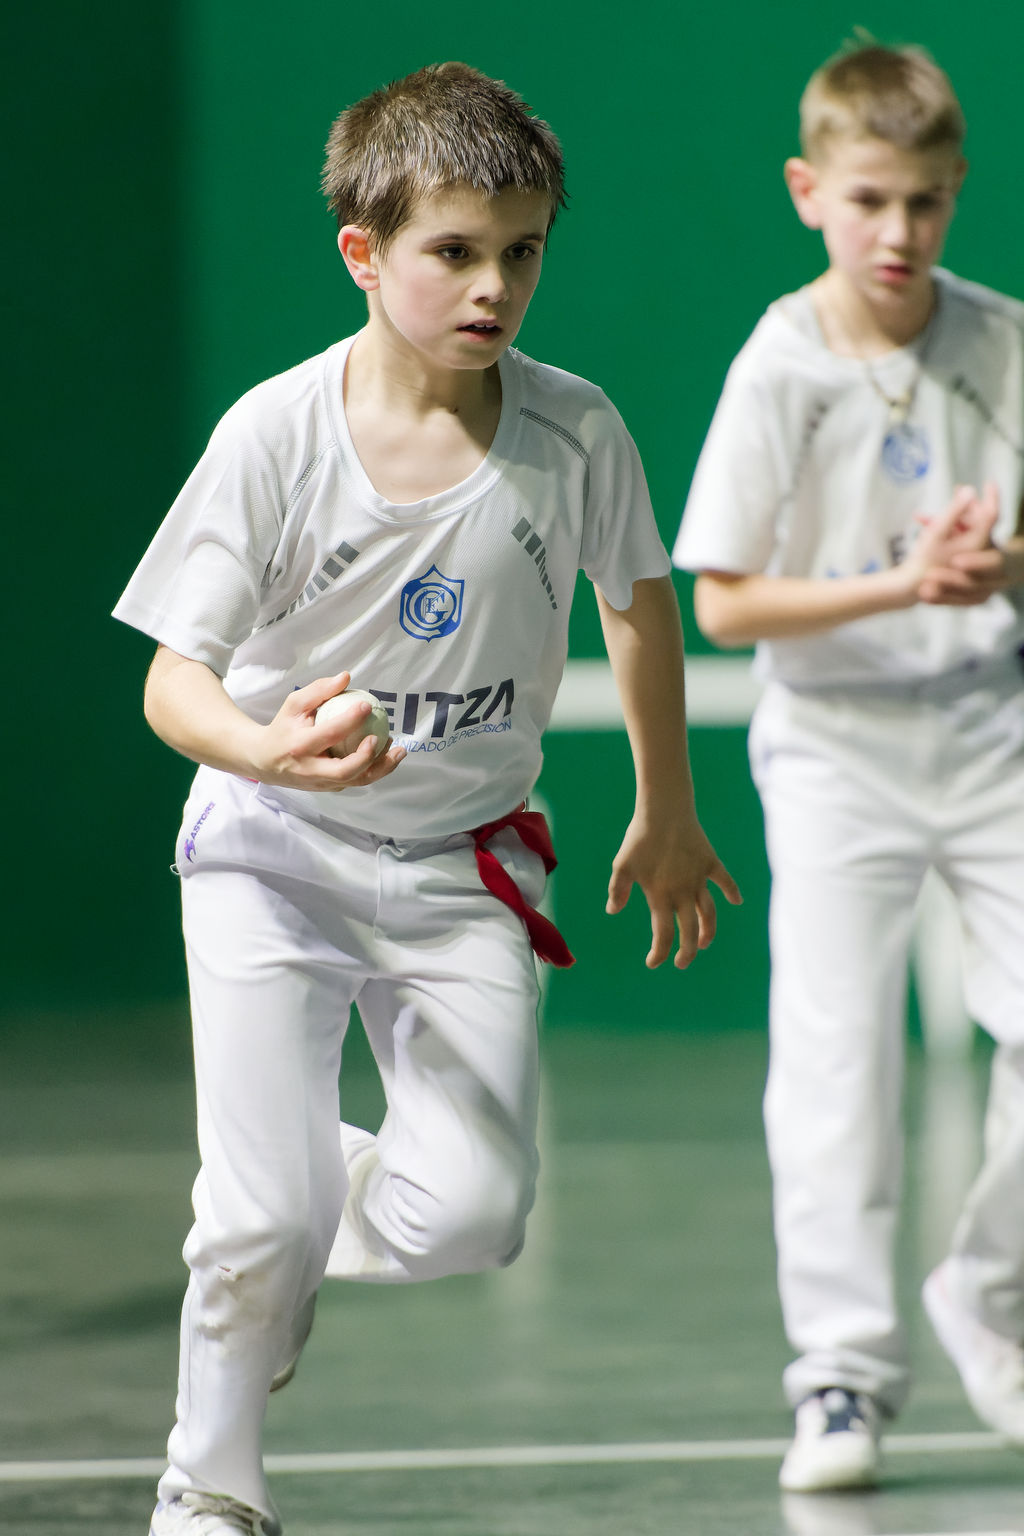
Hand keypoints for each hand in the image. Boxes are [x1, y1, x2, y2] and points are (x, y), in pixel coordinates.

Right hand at [251, 671, 405, 789]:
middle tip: (381, 737)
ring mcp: (320, 783)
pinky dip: (375, 768)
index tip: (367, 705)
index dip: (350, 721)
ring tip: (400, 750)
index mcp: (298, 746)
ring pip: (356, 781)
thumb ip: (319, 690)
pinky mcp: (329, 789)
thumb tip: (347, 676)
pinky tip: (388, 753)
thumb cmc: (283, 727)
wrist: (264, 761)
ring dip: (381, 767)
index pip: (328, 734)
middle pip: (344, 771)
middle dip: (366, 756)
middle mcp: (309, 770)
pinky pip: (356, 781)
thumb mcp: (294, 705)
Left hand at [606, 812, 742, 969]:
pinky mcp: (710, 862)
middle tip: (682, 963)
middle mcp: (683, 891)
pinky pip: (725, 880)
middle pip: (690, 931)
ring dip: (708, 931)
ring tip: (703, 943)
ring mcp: (699, 878)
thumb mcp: (622, 864)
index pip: (663, 935)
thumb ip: (617, 889)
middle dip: (687, 952)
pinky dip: (732, 891)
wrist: (664, 810)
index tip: (654, 963)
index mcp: (661, 896)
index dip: (660, 953)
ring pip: (709, 913)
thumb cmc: (639, 837)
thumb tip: (613, 911)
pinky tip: (737, 901)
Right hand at [912, 482, 1000, 604]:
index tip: (988, 482)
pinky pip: (955, 538)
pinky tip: (922, 524)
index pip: (991, 514)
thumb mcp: (938, 531)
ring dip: (948, 518)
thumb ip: (954, 510)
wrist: (911, 587)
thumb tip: (970, 490)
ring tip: (923, 516)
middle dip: (963, 505)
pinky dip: (942, 529)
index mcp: (977, 542)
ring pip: (963, 528)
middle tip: (956, 490)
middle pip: (976, 520)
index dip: (992, 496)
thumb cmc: (924, 560)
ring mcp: (967, 555)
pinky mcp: (956, 559)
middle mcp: (976, 549)